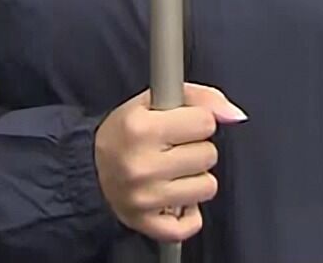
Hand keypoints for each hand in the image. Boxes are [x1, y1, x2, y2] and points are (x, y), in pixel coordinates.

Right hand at [94, 83, 247, 242]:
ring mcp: (145, 198)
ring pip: (207, 187)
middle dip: (196, 149)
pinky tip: (173, 196)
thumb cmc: (126, 133)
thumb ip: (200, 98)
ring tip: (173, 172)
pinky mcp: (148, 223)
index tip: (180, 126)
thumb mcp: (153, 100)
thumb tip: (235, 115)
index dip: (196, 121)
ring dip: (195, 179)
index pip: (205, 122)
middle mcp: (141, 165)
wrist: (88, 169)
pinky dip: (188, 212)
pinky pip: (192, 223)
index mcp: (140, 128)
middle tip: (173, 149)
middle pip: (208, 155)